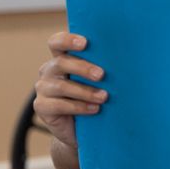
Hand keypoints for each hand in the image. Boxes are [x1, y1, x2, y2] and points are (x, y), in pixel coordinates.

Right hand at [34, 32, 106, 150]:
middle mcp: (49, 70)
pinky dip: (79, 106)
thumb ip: (102, 66)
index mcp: (62, 57)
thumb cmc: (94, 96)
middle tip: (102, 75)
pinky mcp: (42, 107)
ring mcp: (43, 88)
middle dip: (83, 68)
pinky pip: (59, 105)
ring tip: (104, 97)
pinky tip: (95, 109)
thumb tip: (127, 57)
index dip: (68, 40)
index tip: (85, 43)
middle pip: (61, 63)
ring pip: (61, 86)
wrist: (81, 128)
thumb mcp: (98, 80)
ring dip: (85, 91)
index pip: (57, 42)